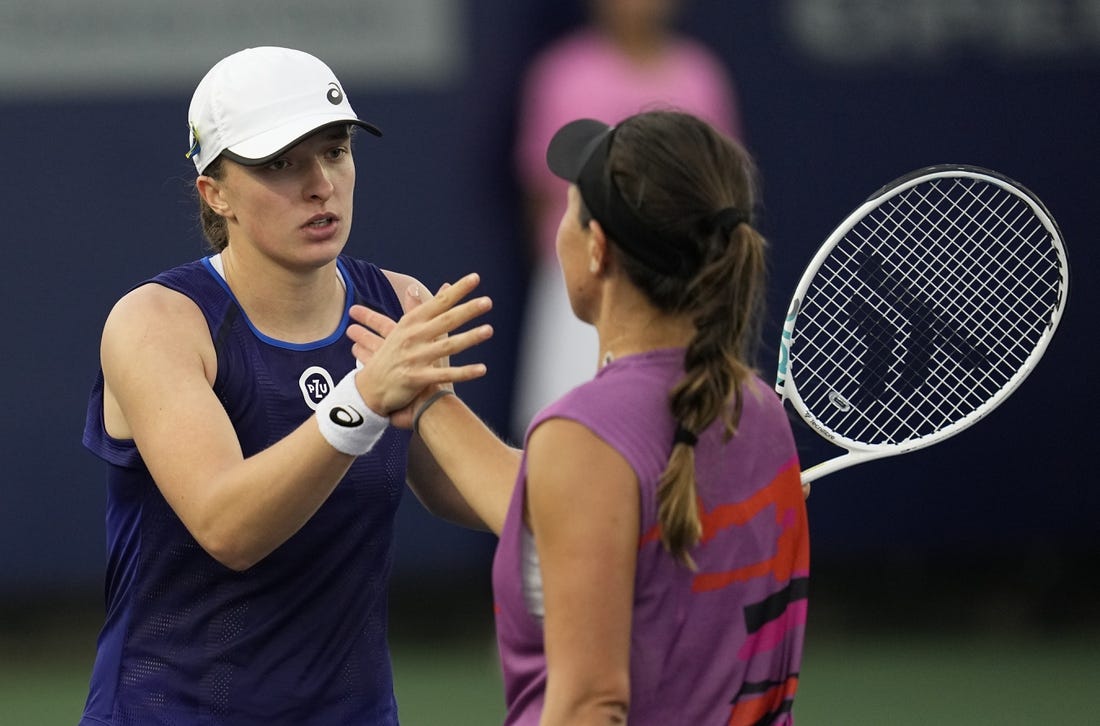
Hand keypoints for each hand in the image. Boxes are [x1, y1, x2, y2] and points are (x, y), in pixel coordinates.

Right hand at [346, 272, 492, 416]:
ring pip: (447, 346)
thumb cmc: (392, 354)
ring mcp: (415, 357)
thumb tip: (432, 287)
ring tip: (489, 330)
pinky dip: (464, 372)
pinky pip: (445, 375)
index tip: (475, 278)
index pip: (438, 303)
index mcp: (411, 322)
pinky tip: (482, 369)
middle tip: (487, 302)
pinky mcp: (417, 378)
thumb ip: (421, 308)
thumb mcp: (403, 327)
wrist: (370, 387)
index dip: (457, 290)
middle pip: (445, 321)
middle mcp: (413, 337)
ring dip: (469, 338)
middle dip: (467, 310)